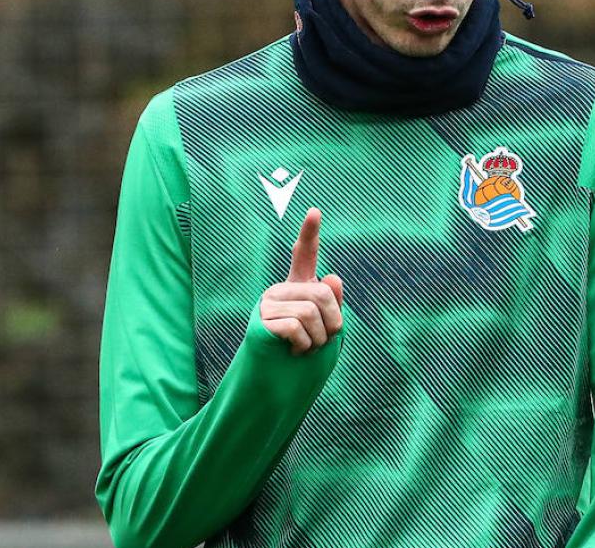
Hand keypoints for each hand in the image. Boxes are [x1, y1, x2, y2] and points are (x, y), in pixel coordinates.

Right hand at [260, 207, 343, 354]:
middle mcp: (281, 290)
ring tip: (306, 347)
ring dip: (318, 339)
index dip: (310, 233)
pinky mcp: (261, 323)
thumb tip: (332, 277)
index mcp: (299, 287)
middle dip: (332, 324)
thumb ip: (333, 303)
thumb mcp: (328, 327)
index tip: (315, 210)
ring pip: (311, 313)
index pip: (305, 255)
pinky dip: (304, 345)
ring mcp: (268, 305)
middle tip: (321, 340)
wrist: (282, 382)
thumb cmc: (307, 354)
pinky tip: (294, 351)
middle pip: (323, 295)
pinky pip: (297, 328)